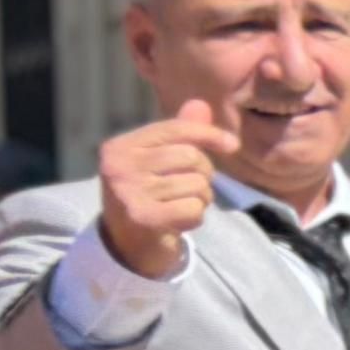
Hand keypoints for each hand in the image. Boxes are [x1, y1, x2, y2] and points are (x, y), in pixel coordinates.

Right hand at [96, 101, 236, 281]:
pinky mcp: (142, 218)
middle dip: (202, 175)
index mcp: (119, 147)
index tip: (232, 144)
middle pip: (191, 157)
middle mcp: (117, 167)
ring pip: (197, 185)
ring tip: (179, 206)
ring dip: (200, 199)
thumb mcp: (159, 161)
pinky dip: (195, 217)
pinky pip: (194, 209)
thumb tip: (199, 104)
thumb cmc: (149, 195)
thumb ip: (179, 134)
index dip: (209, 134)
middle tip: (186, 189)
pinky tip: (177, 221)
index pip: (175, 129)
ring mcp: (127, 193)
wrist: (127, 245)